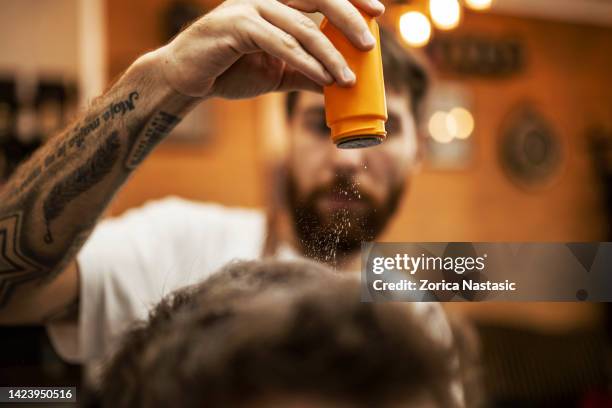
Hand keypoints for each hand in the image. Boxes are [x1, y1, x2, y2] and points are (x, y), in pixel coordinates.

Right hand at [157, 0, 384, 98]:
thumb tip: (337, 83)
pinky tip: (322, 77)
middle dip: (348, 19)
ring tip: (348, 78)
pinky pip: (279, 43)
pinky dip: (305, 61)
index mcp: (276, 2)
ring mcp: (248, 7)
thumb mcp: (277, 72)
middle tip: (369, 44)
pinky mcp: (235, 26)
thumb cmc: (230, 69)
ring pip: (301, 25)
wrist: (187, 79)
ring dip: (329, 54)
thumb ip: (305, 72)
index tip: (377, 12)